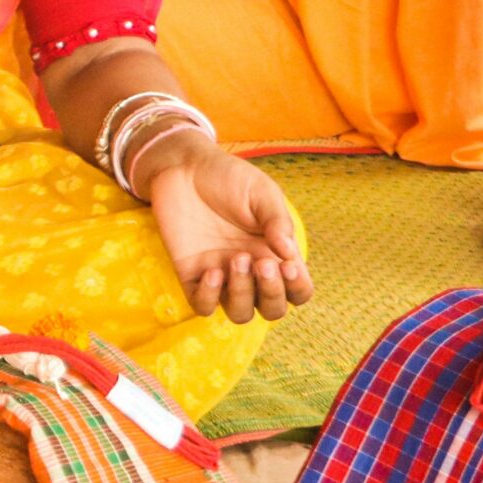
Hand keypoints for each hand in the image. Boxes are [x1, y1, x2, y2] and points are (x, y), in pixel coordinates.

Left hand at [142, 140, 311, 322]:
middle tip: (260, 261)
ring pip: (240, 313)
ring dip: (242, 294)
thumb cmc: (228, 178)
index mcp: (275, 254)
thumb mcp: (262, 193)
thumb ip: (278, 222)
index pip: (298, 291)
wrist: (184, 168)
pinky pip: (203, 306)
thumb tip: (290, 255)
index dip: (297, 287)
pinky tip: (211, 271)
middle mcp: (251, 271)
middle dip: (271, 293)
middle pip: (272, 309)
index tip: (286, 264)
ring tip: (235, 258)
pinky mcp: (191, 274)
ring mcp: (221, 275)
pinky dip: (210, 297)